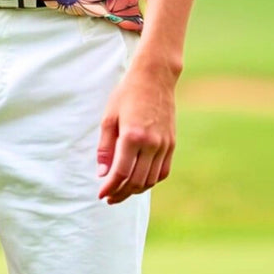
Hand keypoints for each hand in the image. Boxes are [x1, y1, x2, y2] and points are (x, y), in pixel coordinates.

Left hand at [96, 62, 175, 204]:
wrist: (155, 76)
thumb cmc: (128, 94)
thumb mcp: (109, 117)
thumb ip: (105, 147)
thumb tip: (103, 174)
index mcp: (132, 136)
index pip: (120, 172)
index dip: (110, 187)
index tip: (101, 194)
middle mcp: (151, 143)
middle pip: (136, 181)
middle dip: (121, 192)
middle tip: (110, 196)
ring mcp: (164, 144)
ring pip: (150, 180)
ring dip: (135, 190)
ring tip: (122, 190)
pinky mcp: (172, 143)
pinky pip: (163, 171)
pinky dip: (151, 181)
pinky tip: (140, 181)